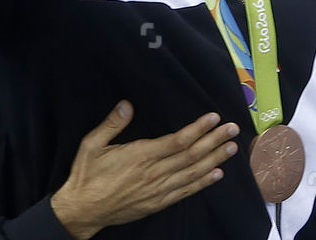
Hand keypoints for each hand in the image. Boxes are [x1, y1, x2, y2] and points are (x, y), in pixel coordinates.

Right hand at [49, 102, 238, 238]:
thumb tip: (127, 104)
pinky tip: (216, 175)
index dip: (198, 129)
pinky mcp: (157, 203)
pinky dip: (202, 183)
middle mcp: (153, 173)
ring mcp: (157, 190)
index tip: (214, 118)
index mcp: (140, 156)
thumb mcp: (91, 144)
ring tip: (232, 148)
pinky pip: (185, 192)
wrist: (82, 211)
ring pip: (193, 173)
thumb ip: (111, 124)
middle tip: (233, 129)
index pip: (177, 141)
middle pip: (191, 155)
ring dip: (214, 160)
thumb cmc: (86, 175)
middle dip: (214, 141)